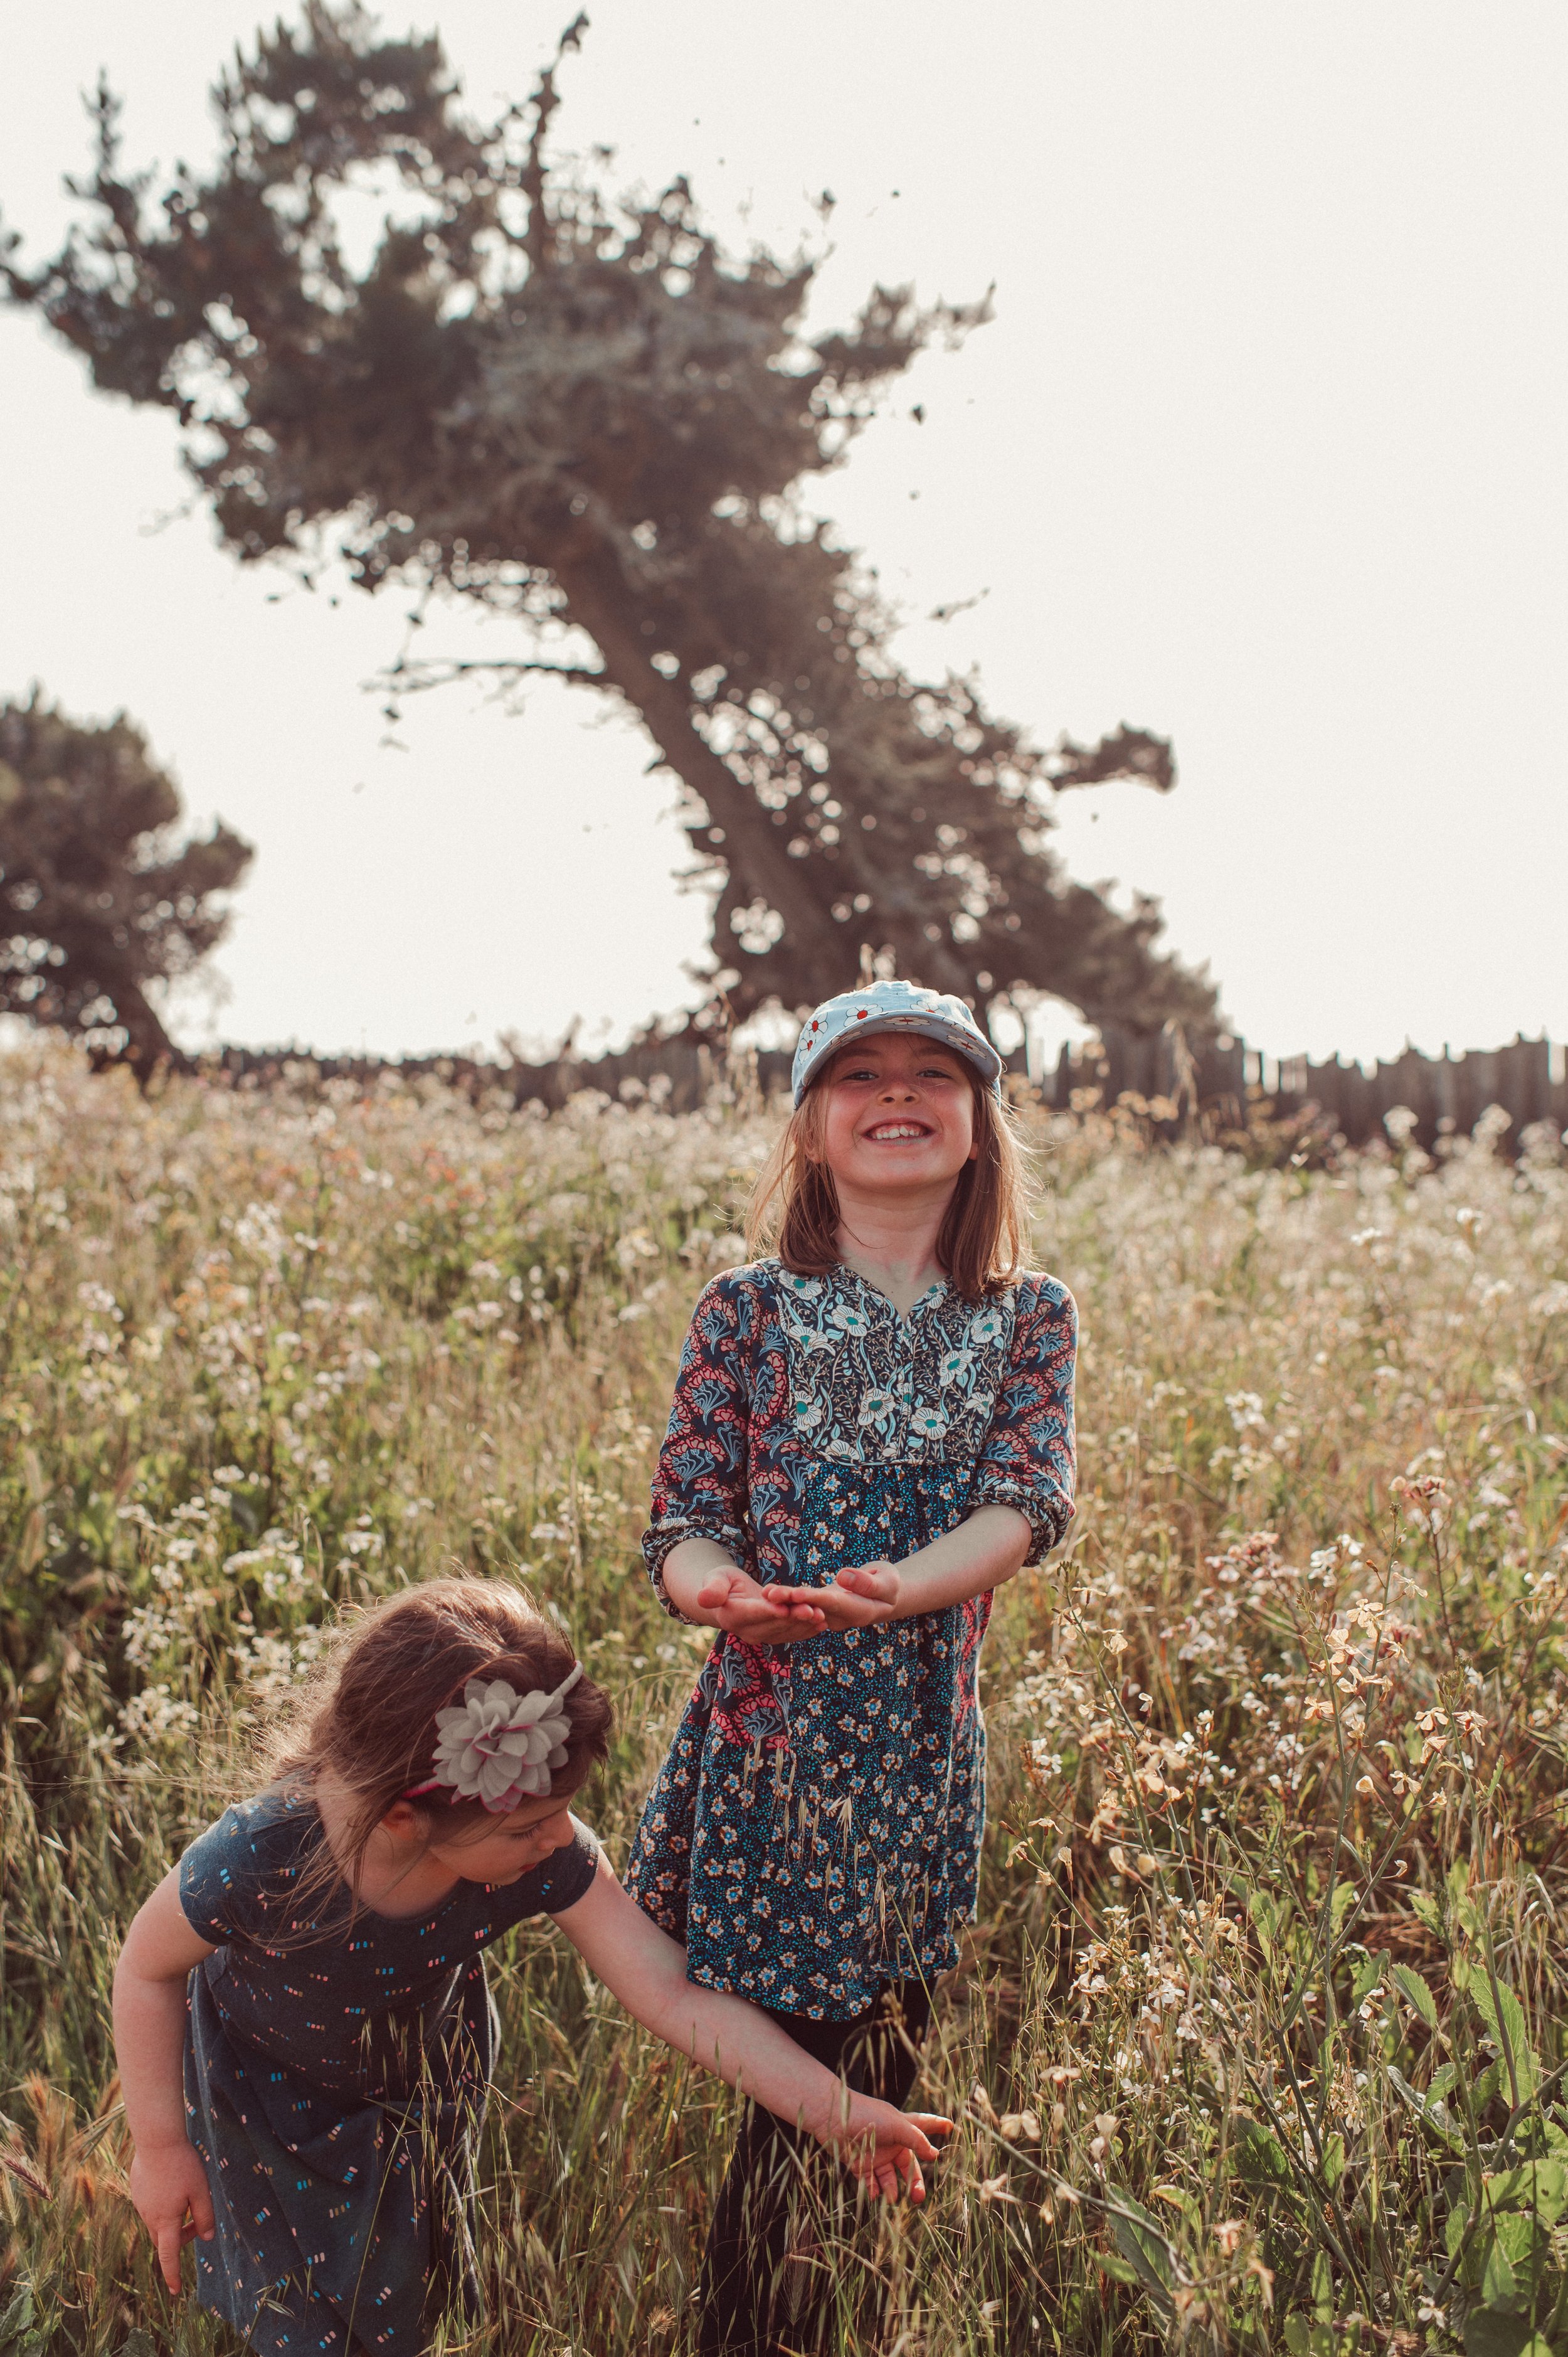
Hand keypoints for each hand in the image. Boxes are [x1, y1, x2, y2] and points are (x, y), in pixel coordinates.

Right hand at [129, 2138, 214, 2293]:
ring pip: (157, 2223)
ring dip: (173, 2222)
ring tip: (187, 2198)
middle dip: (180, 2240)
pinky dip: (163, 2207)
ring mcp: (140, 2204)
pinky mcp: (137, 2191)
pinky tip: (171, 2184)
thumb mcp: (201, 2190)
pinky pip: (150, 2207)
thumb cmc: (182, 2165)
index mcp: (166, 2220)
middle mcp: (149, 2216)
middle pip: (164, 2241)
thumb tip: (207, 2238)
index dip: (173, 2274)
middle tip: (198, 2224)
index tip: (175, 2291)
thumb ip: (205, 2215)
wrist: (156, 2140)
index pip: (169, 2255)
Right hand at [692, 1567, 828, 1644]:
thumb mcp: (716, 1578)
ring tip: (822, 1616)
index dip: (769, 1611)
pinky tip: (822, 1622)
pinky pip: (792, 1634)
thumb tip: (704, 1598)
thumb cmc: (722, 1581)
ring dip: (805, 1625)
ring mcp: (761, 1637)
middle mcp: (746, 1632)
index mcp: (731, 1616)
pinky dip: (807, 1629)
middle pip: (774, 1624)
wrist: (730, 1596)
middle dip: (794, 1618)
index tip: (785, 1608)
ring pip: (786, 1631)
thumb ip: (713, 1588)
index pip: (753, 1614)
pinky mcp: (774, 1637)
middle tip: (813, 1610)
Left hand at [761, 1560, 901, 1631]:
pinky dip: (788, 1599)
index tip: (796, 1593)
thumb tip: (843, 1577)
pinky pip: (804, 1605)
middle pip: (814, 1609)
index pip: (834, 1604)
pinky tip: (769, 1593)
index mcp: (860, 1612)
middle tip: (769, 1594)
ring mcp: (830, 1617)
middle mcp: (841, 1619)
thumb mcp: (888, 1580)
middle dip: (791, 1603)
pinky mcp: (822, 1610)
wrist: (886, 1595)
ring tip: (764, 1592)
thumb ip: (868, 1582)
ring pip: (805, 1609)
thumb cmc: (890, 1583)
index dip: (814, 1599)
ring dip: (784, 1602)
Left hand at [819, 2095, 951, 2202]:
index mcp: (901, 2127)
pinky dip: (873, 2190)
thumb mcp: (897, 2126)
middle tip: (918, 2197)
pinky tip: (874, 2194)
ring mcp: (875, 2154)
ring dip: (893, 2190)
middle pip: (908, 2164)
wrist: (832, 2118)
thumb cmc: (867, 2115)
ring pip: (889, 2178)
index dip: (937, 2126)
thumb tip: (935, 2155)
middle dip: (915, 2181)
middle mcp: (890, 2142)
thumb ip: (916, 2140)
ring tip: (893, 2199)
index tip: (950, 2127)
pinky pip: (870, 2182)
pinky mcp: (859, 2164)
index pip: (923, 2126)